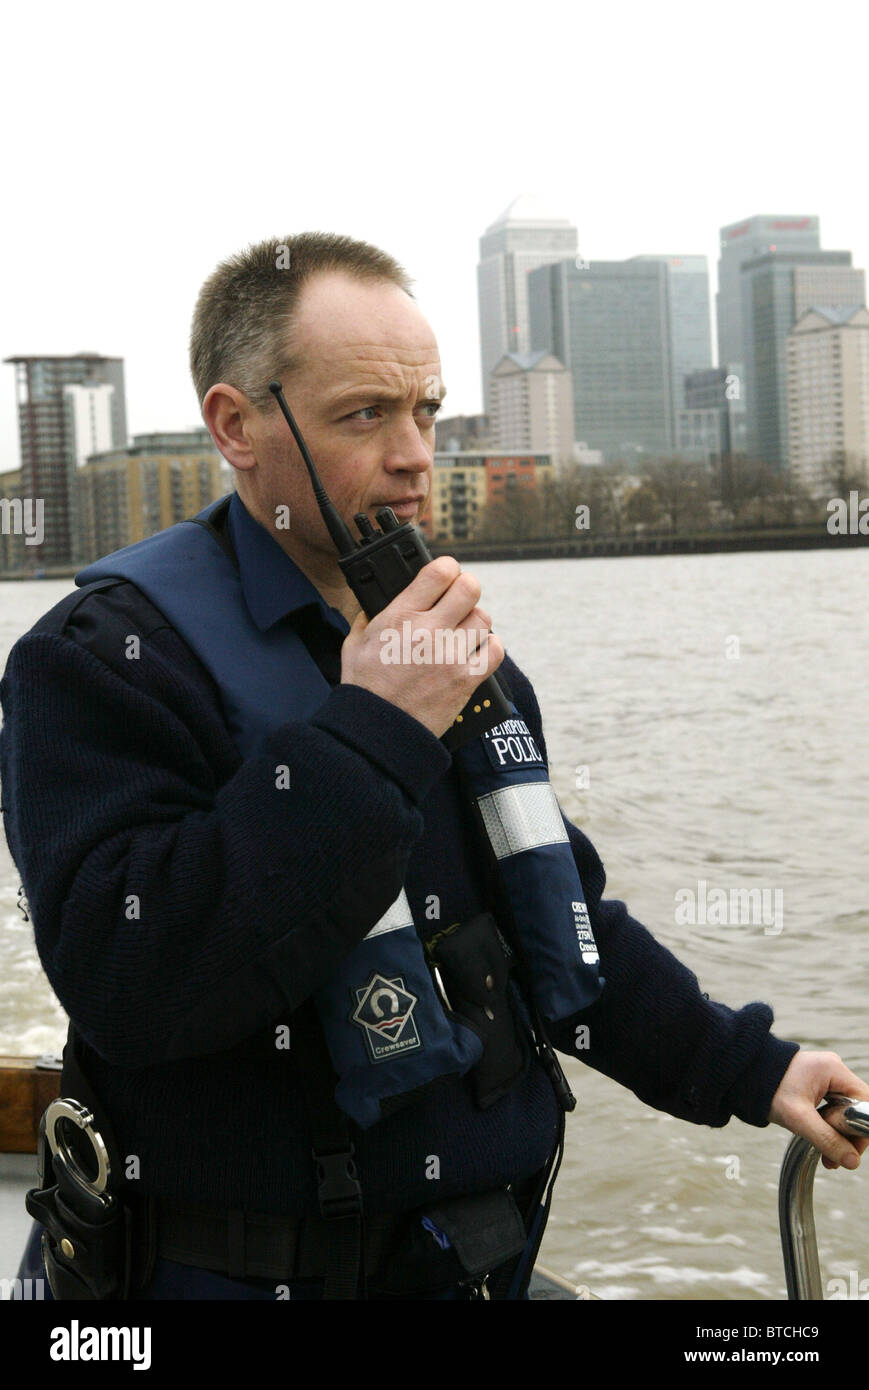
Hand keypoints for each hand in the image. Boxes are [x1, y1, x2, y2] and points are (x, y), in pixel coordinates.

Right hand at [340, 556, 503, 739]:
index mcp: (400, 616)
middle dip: (465, 589)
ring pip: (483, 617)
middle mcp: (429, 631)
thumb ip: (369, 617)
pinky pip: (495, 650)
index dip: (447, 567)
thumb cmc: (365, 688)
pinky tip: (476, 649)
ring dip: (474, 620)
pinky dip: (490, 646)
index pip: (439, 571)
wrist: (378, 730)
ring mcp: (451, 655)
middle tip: (458, 600)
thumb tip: (378, 602)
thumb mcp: (354, 643)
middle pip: (470, 588)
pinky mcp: (466, 679)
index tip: (445, 575)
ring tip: (462, 630)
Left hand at [768, 1051, 868, 1169]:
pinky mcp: (817, 1086)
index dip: (861, 1128)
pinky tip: (820, 1143)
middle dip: (847, 1137)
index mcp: (834, 1070)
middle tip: (834, 1159)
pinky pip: (833, 1110)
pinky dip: (829, 1128)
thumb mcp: (798, 1118)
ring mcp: (826, 1078)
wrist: (743, 1075)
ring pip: (845, 1113)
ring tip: (827, 1158)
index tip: (850, 1150)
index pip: (865, 1102)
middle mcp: (834, 1071)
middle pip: (856, 1110)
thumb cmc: (767, 1090)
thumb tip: (852, 1161)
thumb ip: (826, 1139)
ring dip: (837, 1136)